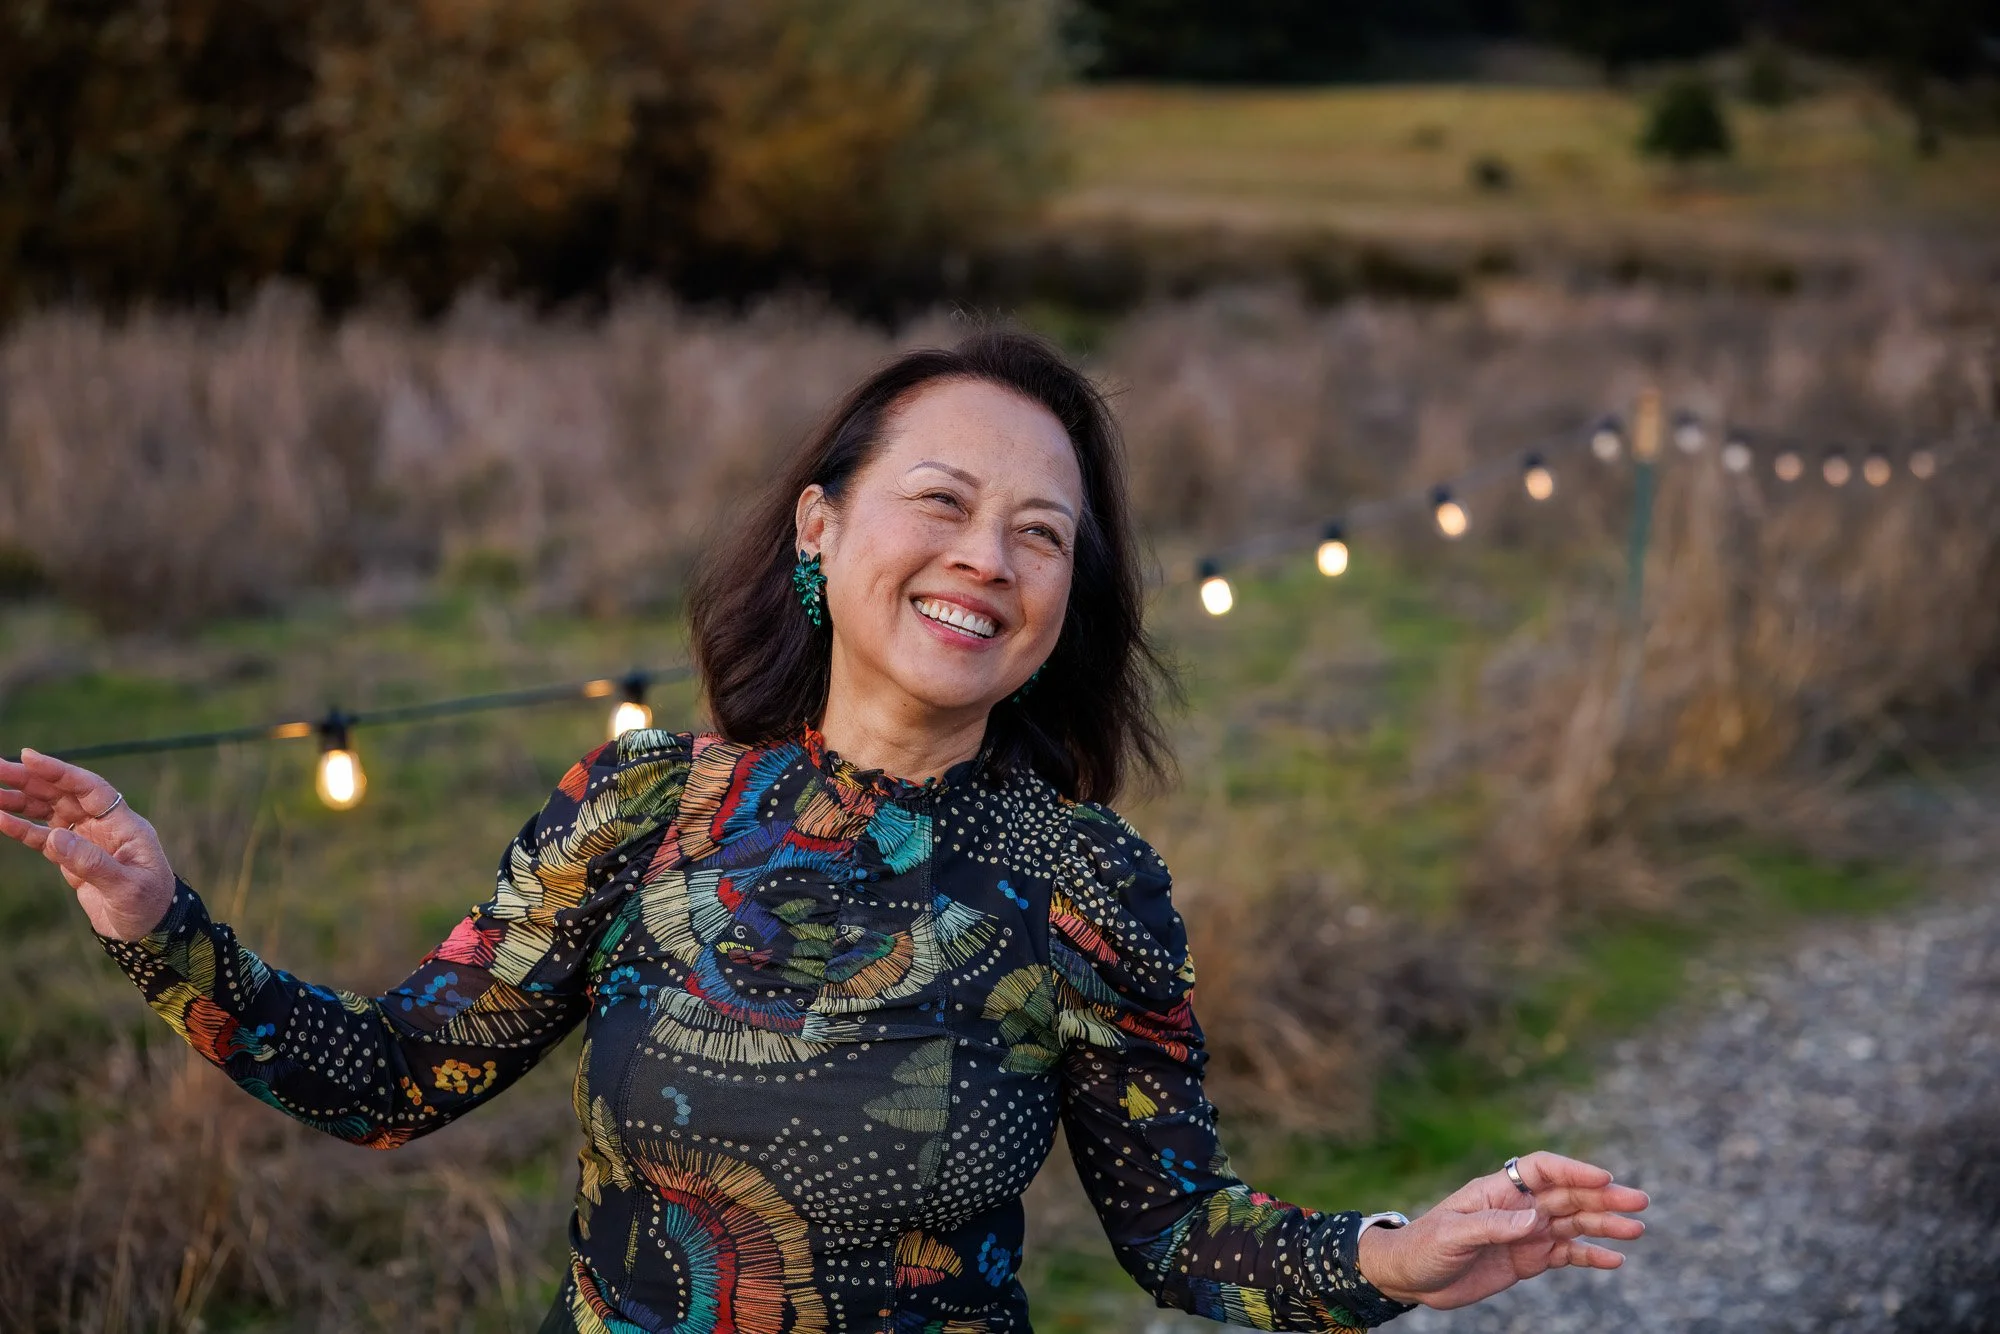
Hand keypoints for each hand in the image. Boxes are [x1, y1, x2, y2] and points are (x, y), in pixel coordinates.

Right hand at [0, 746, 175, 940]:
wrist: (149, 931)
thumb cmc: (147, 905)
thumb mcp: (125, 886)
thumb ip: (91, 863)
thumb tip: (54, 837)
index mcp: (124, 824)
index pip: (89, 788)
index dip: (60, 771)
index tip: (28, 757)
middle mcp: (104, 826)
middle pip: (63, 795)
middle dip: (30, 779)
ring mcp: (87, 840)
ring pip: (49, 812)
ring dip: (20, 799)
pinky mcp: (72, 858)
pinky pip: (43, 838)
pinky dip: (22, 828)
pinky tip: (1, 818)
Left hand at [1355, 1150, 1648, 1309]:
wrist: (1411, 1276)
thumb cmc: (1426, 1246)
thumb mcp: (1454, 1234)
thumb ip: (1494, 1225)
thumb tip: (1535, 1219)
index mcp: (1499, 1190)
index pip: (1543, 1169)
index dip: (1574, 1169)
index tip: (1604, 1177)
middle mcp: (1519, 1207)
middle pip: (1568, 1195)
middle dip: (1604, 1196)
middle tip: (1639, 1201)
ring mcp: (1527, 1233)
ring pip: (1575, 1224)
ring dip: (1606, 1224)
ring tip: (1636, 1228)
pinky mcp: (1529, 1259)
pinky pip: (1567, 1254)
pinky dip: (1592, 1256)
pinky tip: (1615, 1260)